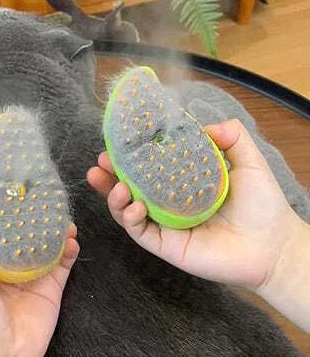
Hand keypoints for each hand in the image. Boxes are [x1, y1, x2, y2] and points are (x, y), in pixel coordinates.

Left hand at [0, 195, 78, 356]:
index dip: (0, 201)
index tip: (10, 179)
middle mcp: (6, 259)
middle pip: (23, 227)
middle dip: (34, 211)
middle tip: (44, 193)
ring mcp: (30, 271)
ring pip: (46, 240)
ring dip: (56, 226)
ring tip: (63, 215)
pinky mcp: (50, 284)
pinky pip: (63, 260)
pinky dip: (70, 247)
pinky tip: (71, 240)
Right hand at [87, 119, 299, 290]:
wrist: (273, 245)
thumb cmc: (262, 204)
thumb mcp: (249, 161)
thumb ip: (232, 137)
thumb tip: (207, 126)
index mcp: (182, 182)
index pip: (149, 167)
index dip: (131, 155)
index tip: (117, 142)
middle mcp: (169, 202)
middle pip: (130, 188)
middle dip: (110, 176)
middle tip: (99, 163)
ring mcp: (165, 225)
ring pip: (128, 210)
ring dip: (114, 197)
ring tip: (115, 185)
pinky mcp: (166, 245)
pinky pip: (139, 232)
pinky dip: (130, 218)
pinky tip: (135, 205)